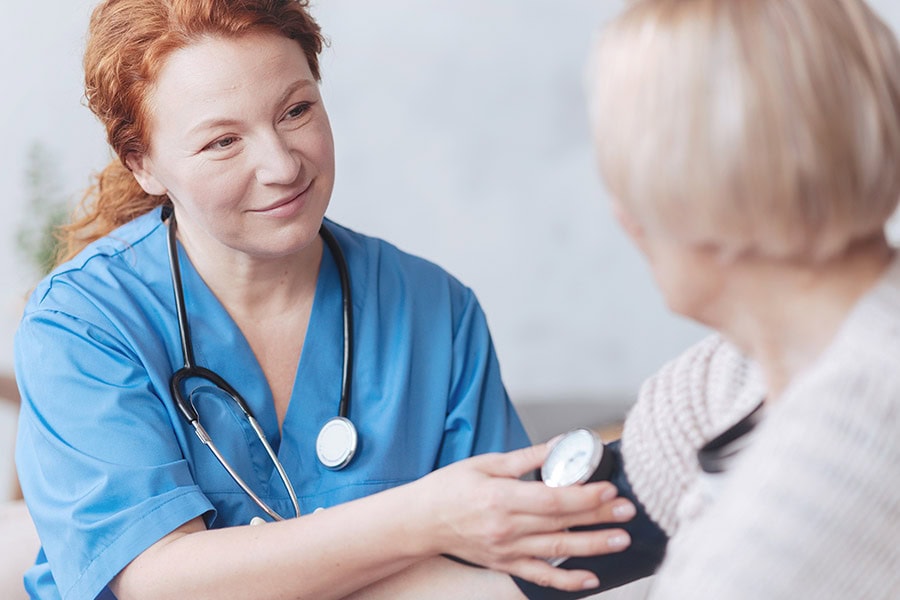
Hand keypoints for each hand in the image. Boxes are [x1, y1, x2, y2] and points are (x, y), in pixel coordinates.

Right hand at [411, 442, 634, 591]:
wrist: (421, 522)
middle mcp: (506, 528)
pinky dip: (567, 581)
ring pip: (558, 550)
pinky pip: (541, 576)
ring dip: (593, 546)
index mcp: (500, 498)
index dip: (584, 496)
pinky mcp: (506, 564)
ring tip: (621, 539)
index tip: (609, 488)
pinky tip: (591, 578)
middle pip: (561, 523)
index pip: (552, 500)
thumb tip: (560, 446)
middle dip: (599, 516)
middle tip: (628, 510)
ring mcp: (507, 550)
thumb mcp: (485, 464)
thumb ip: (527, 458)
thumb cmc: (450, 488)